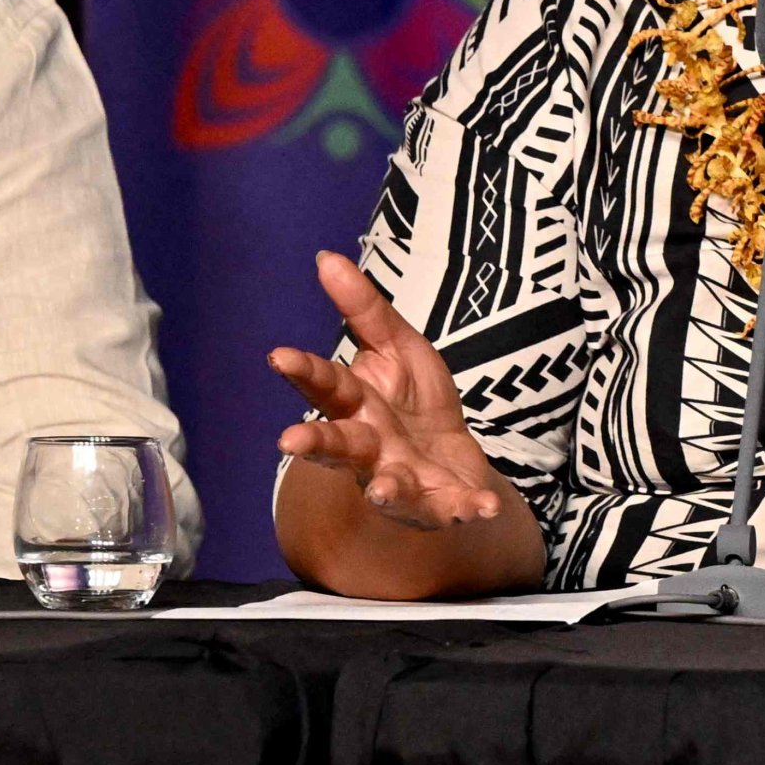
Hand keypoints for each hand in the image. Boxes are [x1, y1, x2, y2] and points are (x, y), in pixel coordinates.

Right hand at [266, 251, 510, 530]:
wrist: (451, 460)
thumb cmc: (413, 402)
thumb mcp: (397, 346)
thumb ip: (364, 309)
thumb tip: (326, 257)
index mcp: (357, 404)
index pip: (326, 384)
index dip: (304, 370)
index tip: (279, 356)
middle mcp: (371, 447)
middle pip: (340, 444)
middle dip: (316, 442)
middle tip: (288, 441)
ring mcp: (402, 479)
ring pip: (386, 486)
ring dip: (386, 488)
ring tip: (383, 488)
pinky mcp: (440, 503)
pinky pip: (453, 508)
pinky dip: (467, 507)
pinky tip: (485, 505)